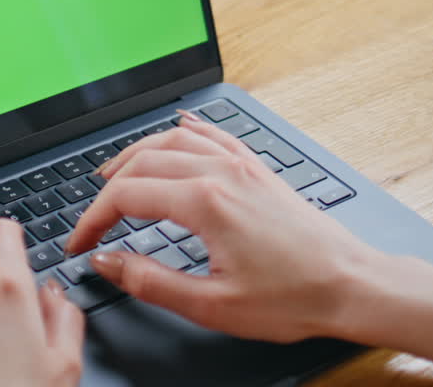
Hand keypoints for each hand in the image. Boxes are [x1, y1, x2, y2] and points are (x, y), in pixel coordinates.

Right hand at [65, 112, 397, 343]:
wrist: (352, 285)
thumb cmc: (294, 297)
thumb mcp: (212, 304)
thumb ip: (151, 281)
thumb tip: (108, 263)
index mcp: (205, 202)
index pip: (126, 196)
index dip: (92, 220)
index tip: (80, 243)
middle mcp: (222, 173)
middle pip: (144, 161)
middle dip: (107, 188)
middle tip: (92, 219)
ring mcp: (243, 166)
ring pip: (175, 139)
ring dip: (138, 152)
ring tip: (115, 171)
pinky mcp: (259, 170)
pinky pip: (215, 134)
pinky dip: (187, 130)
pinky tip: (179, 128)